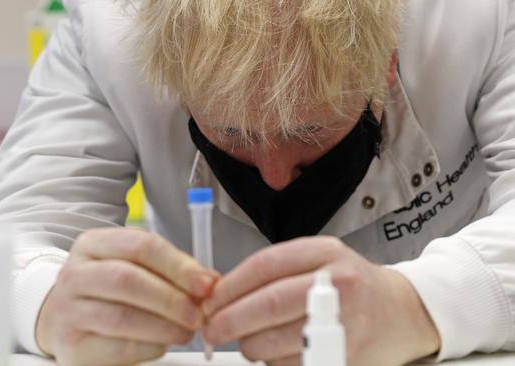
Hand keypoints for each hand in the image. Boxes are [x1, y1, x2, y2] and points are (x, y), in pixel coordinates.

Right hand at [36, 227, 218, 365]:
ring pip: (122, 317)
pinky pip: (118, 347)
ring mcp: (68, 310)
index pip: (139, 245)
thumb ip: (171, 270)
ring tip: (185, 330)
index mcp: (93, 244)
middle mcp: (75, 274)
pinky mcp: (72, 345)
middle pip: (127, 279)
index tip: (205, 283)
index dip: (177, 265)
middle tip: (197, 313)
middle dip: (171, 298)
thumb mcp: (134, 268)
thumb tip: (210, 281)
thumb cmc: (107, 291)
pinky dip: (149, 346)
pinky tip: (162, 343)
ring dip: (164, 326)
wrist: (64, 320)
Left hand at [202, 236, 440, 365]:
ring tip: (248, 340)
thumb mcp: (317, 260)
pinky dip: (274, 363)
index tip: (210, 300)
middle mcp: (338, 285)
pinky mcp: (346, 357)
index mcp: (325, 253)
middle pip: (269, 304)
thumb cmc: (352, 285)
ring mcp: (346, 323)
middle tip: (213, 328)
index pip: (264, 266)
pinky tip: (278, 352)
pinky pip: (293, 365)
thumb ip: (273, 272)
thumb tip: (221, 295)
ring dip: (250, 346)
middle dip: (230, 320)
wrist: (401, 312)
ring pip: (277, 341)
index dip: (229, 286)